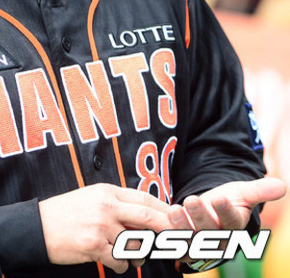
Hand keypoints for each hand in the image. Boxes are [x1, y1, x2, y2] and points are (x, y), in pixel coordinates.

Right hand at [39, 183, 172, 273]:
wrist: (38, 227)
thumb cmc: (66, 213)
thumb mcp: (91, 198)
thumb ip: (116, 204)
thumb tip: (143, 217)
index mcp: (107, 191)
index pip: (143, 198)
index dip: (164, 209)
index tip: (178, 218)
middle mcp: (106, 206)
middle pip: (146, 216)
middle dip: (166, 229)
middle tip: (178, 240)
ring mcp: (100, 226)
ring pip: (134, 243)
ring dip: (139, 254)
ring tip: (134, 257)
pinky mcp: (93, 246)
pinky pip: (119, 260)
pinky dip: (121, 265)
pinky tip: (113, 262)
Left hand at [168, 176, 286, 264]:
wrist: (207, 214)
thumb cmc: (226, 202)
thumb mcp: (241, 194)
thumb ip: (259, 191)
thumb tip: (282, 185)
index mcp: (232, 227)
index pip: (230, 221)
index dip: (225, 210)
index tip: (219, 198)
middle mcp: (215, 240)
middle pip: (208, 231)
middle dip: (199, 216)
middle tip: (191, 200)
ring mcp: (195, 244)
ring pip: (188, 238)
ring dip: (180, 226)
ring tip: (174, 209)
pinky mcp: (178, 244)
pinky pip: (168, 238)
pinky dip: (161, 228)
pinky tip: (154, 216)